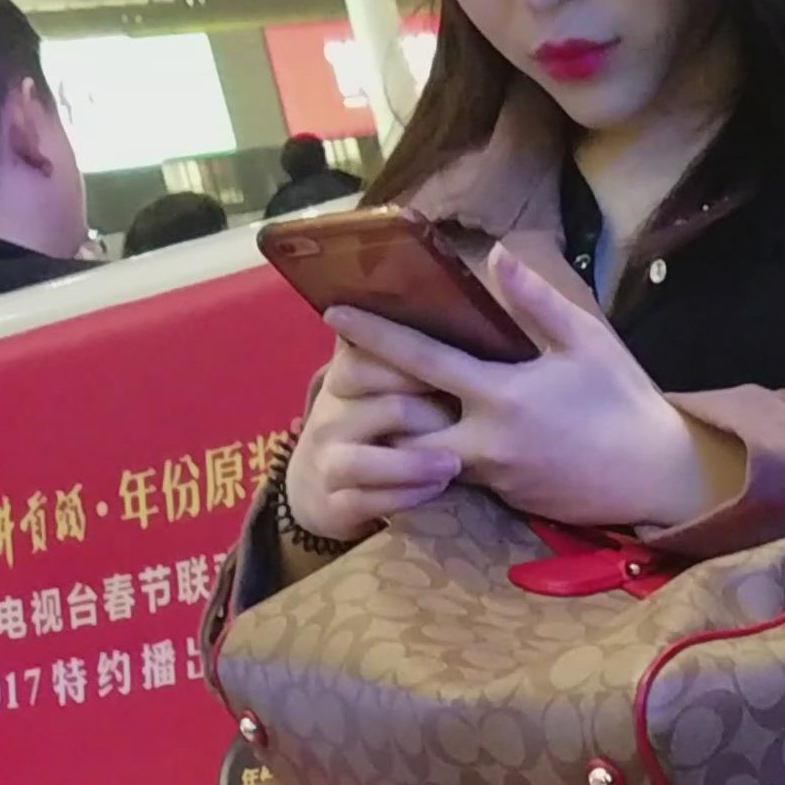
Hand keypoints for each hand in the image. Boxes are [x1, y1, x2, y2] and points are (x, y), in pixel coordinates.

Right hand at [283, 330, 459, 542]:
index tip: (453, 362)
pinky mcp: (336, 502)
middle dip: (422, 409)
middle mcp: (332, 412)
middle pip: (380, 404)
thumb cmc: (370, 420)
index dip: (409, 356)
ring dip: (415, 461)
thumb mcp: (377, 376)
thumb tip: (464, 281)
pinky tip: (437, 489)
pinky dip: (406, 496)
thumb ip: (406, 342)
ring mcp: (330, 459)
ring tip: (453, 464)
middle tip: (464, 416)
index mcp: (348, 373)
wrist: (320, 487)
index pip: (369, 353)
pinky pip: (369, 500)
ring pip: (369, 458)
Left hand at [324, 246, 736, 531]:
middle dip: (368, 397)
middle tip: (342, 370)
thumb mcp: (587, 341)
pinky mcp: (500, 499)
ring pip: (420, 455)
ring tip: (375, 401)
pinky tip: (422, 432)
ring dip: (396, 430)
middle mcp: (486, 442)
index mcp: (503, 394)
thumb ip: (536, 302)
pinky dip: (428, 453)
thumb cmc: (624, 400)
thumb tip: (496, 256)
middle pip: (402, 422)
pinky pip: (451, 474)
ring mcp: (490, 476)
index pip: (423, 362)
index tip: (335, 313)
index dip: (375, 335)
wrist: (656, 477)